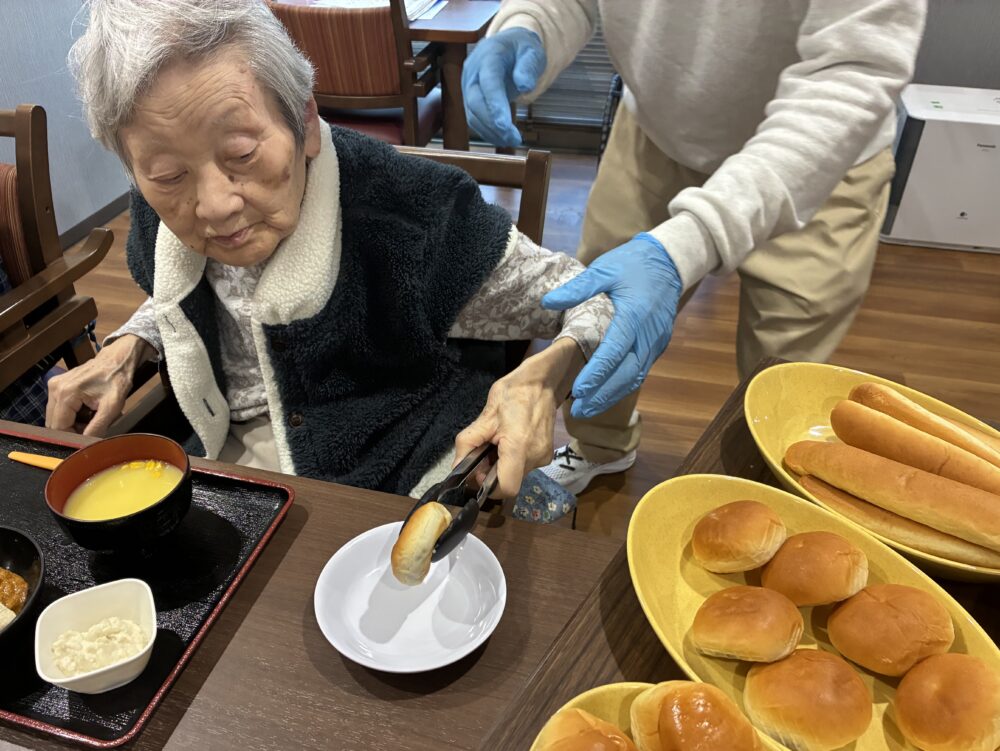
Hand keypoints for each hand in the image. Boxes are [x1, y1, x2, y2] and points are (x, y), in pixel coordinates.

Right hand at [46, 335, 151, 434]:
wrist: (116, 361)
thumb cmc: (116, 380)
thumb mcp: (112, 407)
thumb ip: (97, 427)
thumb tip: (85, 443)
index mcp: (66, 393)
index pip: (59, 427)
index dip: (72, 436)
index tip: (87, 438)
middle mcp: (55, 388)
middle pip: (54, 423)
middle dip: (71, 430)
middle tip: (91, 428)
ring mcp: (54, 385)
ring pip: (55, 417)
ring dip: (71, 422)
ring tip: (91, 417)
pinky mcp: (56, 384)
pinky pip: (58, 408)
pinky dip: (70, 414)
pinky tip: (85, 410)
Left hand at [454, 339, 581, 497]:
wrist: (541, 382)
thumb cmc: (512, 394)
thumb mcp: (484, 416)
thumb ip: (468, 444)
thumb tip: (456, 468)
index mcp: (519, 447)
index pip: (507, 488)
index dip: (489, 487)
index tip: (479, 473)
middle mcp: (535, 457)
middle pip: (510, 482)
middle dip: (493, 473)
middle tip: (485, 453)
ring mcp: (544, 457)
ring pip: (517, 475)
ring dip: (504, 466)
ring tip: (499, 443)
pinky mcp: (547, 454)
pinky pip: (525, 466)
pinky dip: (514, 460)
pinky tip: (511, 441)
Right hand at [462, 27, 545, 146]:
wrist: (507, 46)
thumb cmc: (521, 50)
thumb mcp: (532, 51)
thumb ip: (529, 66)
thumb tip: (524, 86)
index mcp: (488, 55)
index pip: (488, 82)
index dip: (495, 105)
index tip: (505, 125)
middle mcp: (472, 71)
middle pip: (475, 102)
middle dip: (493, 124)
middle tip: (513, 138)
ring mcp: (468, 86)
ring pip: (472, 114)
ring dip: (491, 132)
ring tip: (512, 140)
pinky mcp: (469, 99)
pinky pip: (474, 119)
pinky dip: (488, 132)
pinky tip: (503, 139)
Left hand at [542, 233, 682, 418]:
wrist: (669, 262)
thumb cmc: (633, 265)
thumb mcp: (604, 269)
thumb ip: (578, 288)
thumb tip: (548, 301)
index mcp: (634, 316)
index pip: (615, 352)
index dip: (597, 374)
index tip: (579, 391)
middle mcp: (648, 335)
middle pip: (627, 374)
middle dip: (602, 395)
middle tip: (578, 411)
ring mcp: (656, 343)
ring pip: (635, 377)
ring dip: (612, 396)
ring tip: (587, 409)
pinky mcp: (658, 346)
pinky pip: (640, 372)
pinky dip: (622, 386)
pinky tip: (604, 395)